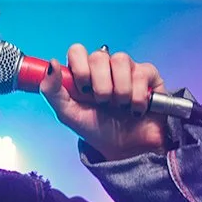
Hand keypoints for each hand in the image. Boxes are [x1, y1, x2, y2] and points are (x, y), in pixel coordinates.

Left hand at [39, 44, 169, 160]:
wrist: (126, 150)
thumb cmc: (97, 130)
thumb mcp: (68, 114)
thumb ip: (52, 91)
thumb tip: (52, 64)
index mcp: (83, 73)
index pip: (77, 51)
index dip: (79, 66)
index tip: (82, 88)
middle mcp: (105, 67)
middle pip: (99, 55)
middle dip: (99, 85)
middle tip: (102, 102)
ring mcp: (127, 69)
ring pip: (121, 60)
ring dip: (119, 90)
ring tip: (119, 107)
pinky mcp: (149, 76)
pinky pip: (141, 73)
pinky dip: (136, 96)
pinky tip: (135, 109)